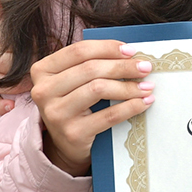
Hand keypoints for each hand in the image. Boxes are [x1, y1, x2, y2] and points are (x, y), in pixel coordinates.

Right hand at [30, 40, 155, 175]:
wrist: (68, 143)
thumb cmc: (77, 102)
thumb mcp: (76, 80)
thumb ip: (94, 62)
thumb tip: (131, 52)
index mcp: (43, 70)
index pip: (79, 51)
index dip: (108, 48)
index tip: (132, 51)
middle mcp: (43, 91)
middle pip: (90, 69)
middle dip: (123, 66)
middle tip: (145, 67)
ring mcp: (55, 113)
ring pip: (98, 89)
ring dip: (129, 86)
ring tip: (147, 86)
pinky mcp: (72, 133)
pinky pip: (109, 115)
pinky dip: (131, 106)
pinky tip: (144, 102)